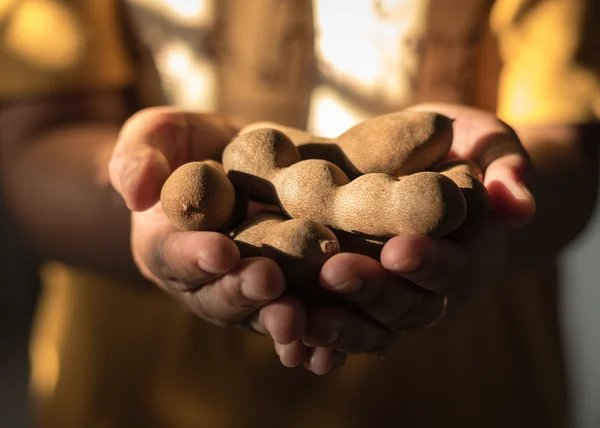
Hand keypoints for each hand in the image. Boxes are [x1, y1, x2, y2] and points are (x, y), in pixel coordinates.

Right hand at [109, 107, 307, 367]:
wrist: (234, 159)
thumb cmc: (188, 145)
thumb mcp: (158, 134)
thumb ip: (139, 155)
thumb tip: (135, 192)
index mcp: (166, 245)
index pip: (174, 256)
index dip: (194, 257)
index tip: (220, 252)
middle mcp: (205, 279)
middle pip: (218, 296)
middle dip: (241, 292)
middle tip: (267, 282)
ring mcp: (246, 290)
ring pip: (259, 313)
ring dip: (276, 320)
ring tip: (296, 317)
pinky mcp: (286, 290)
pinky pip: (298, 317)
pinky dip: (312, 336)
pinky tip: (328, 347)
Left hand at [302, 104, 535, 373]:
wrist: (434, 169)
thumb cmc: (462, 148)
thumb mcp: (489, 141)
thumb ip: (506, 164)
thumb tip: (518, 203)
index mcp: (472, 252)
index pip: (456, 265)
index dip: (430, 262)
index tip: (398, 249)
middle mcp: (436, 287)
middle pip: (412, 306)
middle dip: (374, 291)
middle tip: (334, 271)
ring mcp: (400, 299)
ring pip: (377, 328)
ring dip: (342, 327)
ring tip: (303, 318)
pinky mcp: (367, 302)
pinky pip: (349, 329)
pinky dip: (325, 342)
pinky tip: (293, 345)